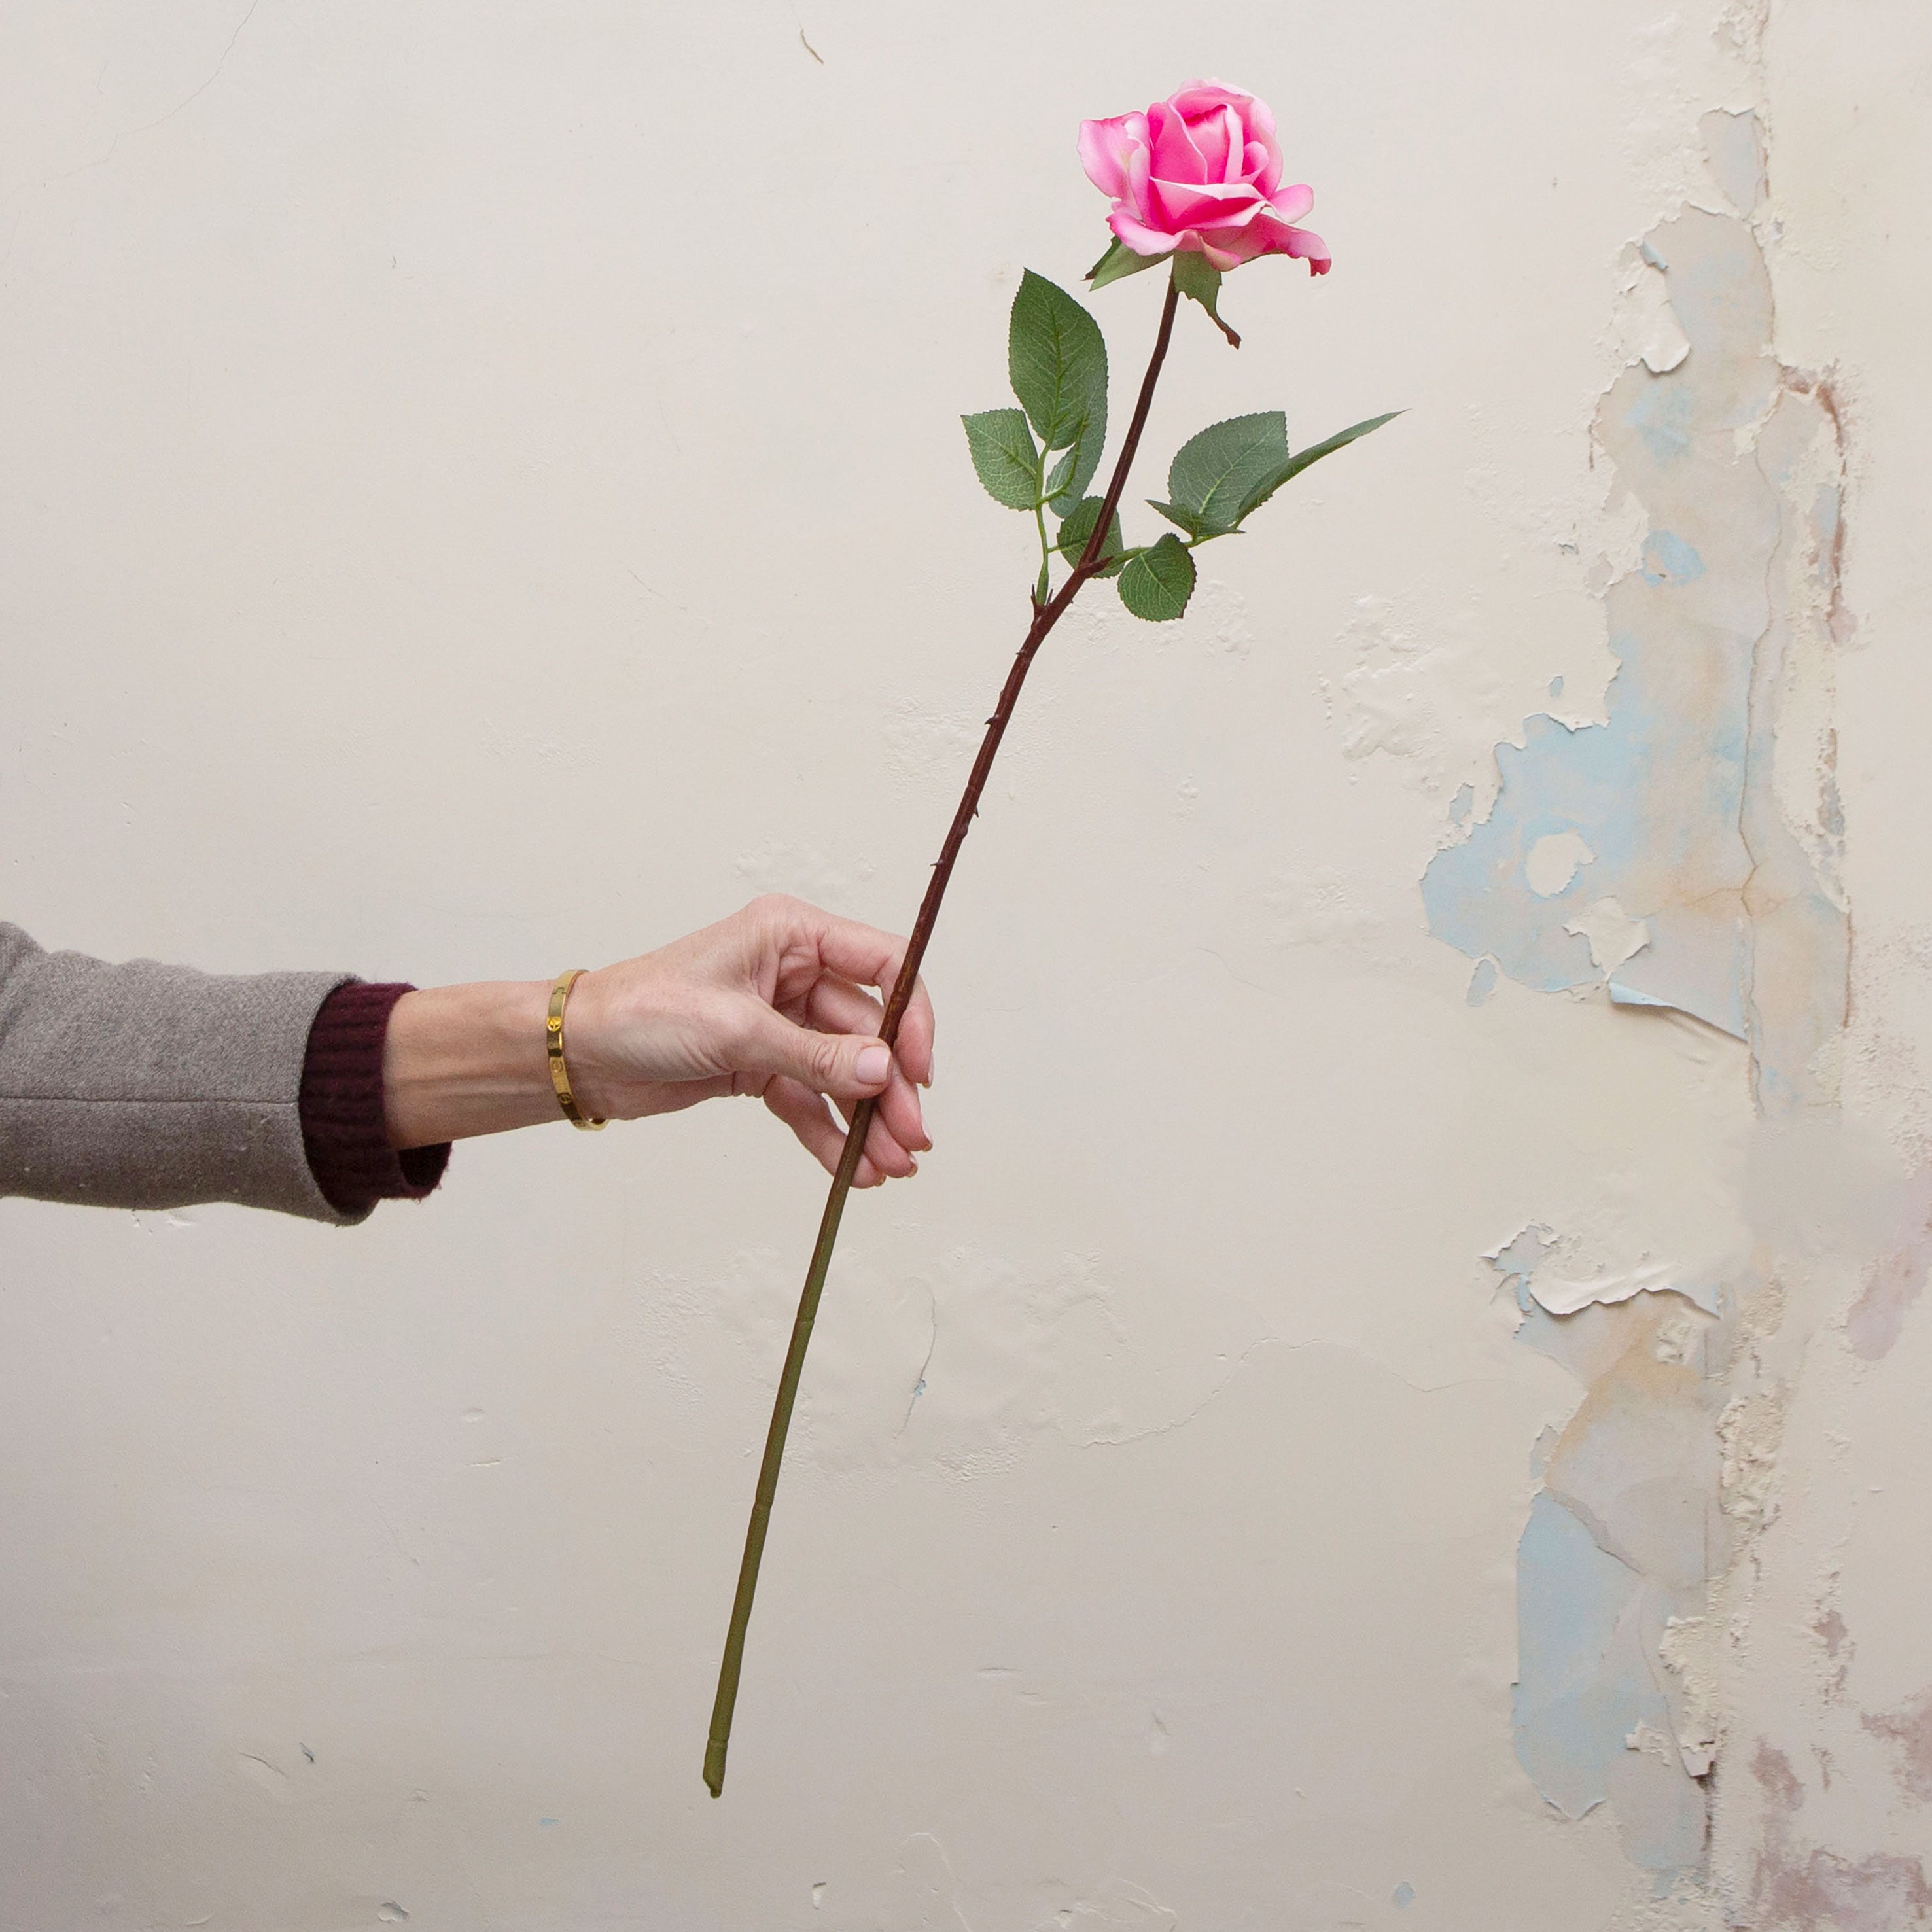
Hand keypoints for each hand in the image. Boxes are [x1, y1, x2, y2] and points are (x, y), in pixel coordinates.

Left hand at [566, 895, 933, 1185]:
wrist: (581, 1053)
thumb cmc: (641, 1011)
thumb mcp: (734, 1030)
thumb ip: (814, 1055)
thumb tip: (882, 1071)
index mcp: (792, 936)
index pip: (884, 966)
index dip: (911, 1018)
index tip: (918, 1072)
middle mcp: (794, 973)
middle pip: (869, 1032)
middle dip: (891, 1089)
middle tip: (911, 1140)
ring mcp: (781, 1022)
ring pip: (844, 1073)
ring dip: (867, 1121)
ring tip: (888, 1169)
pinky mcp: (761, 1064)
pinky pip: (810, 1099)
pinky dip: (830, 1134)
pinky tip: (851, 1169)